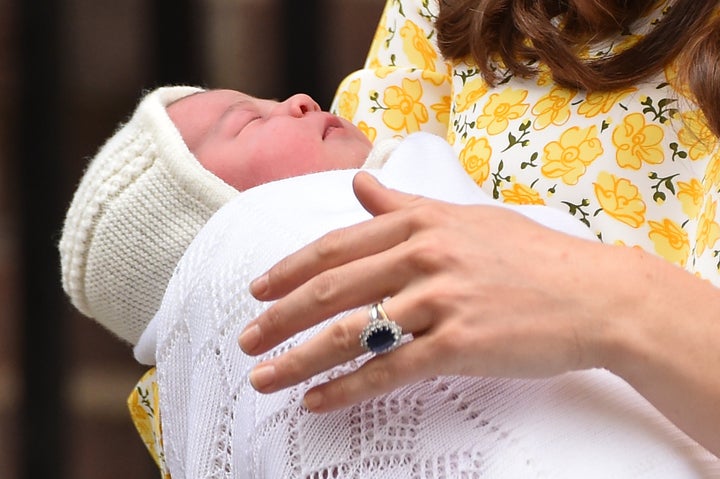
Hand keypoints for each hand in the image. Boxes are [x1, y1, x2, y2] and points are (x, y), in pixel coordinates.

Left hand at [239, 172, 611, 411]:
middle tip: (246, 339)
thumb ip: (405, 203)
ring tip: (264, 377)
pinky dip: (347, 388)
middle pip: (332, 288)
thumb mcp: (464, 217)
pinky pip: (390, 369)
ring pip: (351, 331)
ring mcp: (441, 300)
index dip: (290, 270)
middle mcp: (424, 256)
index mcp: (420, 222)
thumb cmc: (532, 255)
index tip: (257, 291)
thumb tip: (360, 183)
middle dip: (280, 317)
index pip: (337, 246)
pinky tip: (318, 402)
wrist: (595, 294)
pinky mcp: (460, 344)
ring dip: (299, 358)